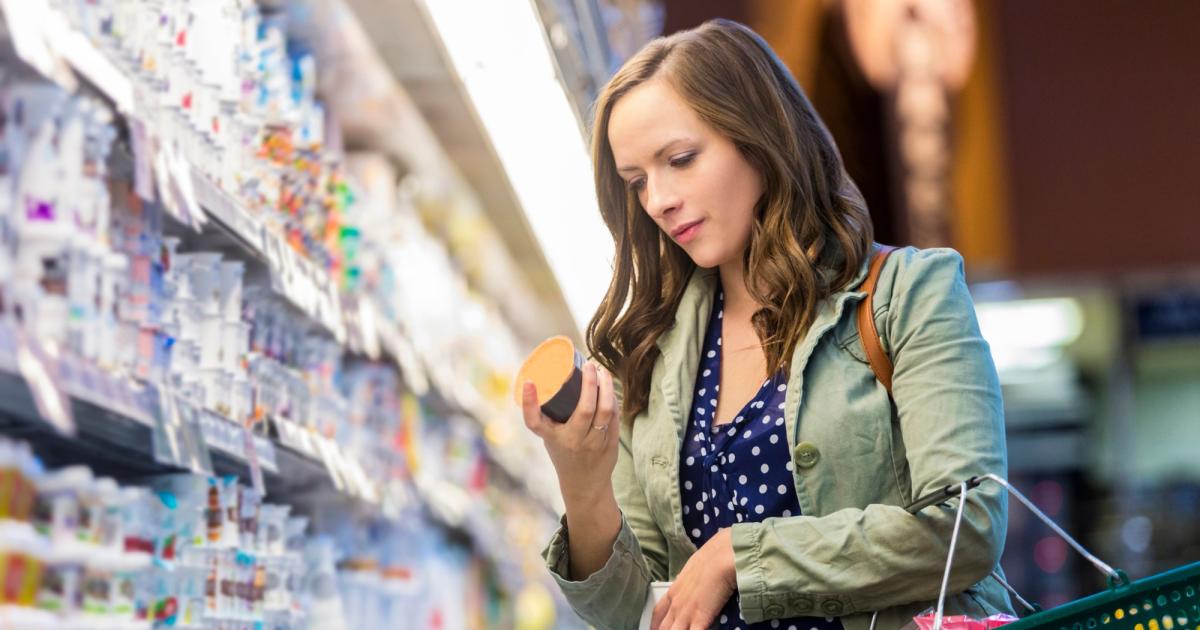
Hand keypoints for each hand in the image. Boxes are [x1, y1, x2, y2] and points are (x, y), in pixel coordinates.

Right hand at [520, 362, 619, 503]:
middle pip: (585, 409)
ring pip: (605, 411)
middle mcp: (572, 442)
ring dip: (607, 387)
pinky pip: (614, 416)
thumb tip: (551, 376)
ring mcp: (594, 444)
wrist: (584, 485)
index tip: (529, 381)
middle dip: (589, 383)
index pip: (534, 422)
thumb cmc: (564, 452)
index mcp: (551, 439)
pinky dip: (612, 399)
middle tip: (589, 365)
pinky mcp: (610, 444)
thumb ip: (550, 413)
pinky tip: (609, 387)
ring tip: (603, 372)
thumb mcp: (550, 436)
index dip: (529, 402)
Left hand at [652, 528, 737, 629]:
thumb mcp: (693, 570)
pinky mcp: (700, 619)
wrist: (720, 558)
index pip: (658, 613)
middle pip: (663, 628)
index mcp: (674, 592)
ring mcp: (686, 613)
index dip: (655, 625)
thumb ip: (689, 582)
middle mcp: (676, 604)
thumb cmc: (711, 558)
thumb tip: (693, 584)